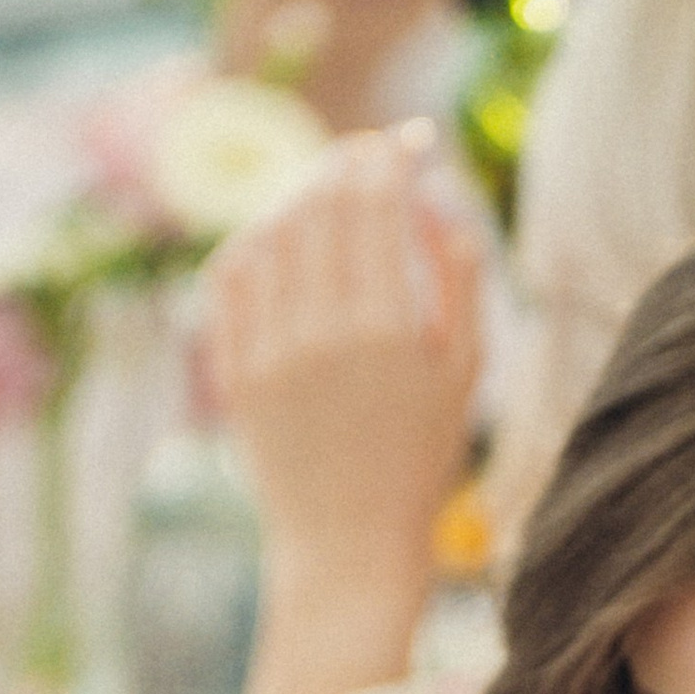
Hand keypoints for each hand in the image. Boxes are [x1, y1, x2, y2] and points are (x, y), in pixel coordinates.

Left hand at [204, 124, 483, 616]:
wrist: (348, 549)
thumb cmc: (421, 462)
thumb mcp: (464, 375)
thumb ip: (459, 279)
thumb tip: (437, 201)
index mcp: (386, 330)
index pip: (374, 203)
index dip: (387, 158)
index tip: (403, 144)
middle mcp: (320, 332)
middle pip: (321, 205)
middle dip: (345, 165)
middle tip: (365, 156)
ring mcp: (268, 351)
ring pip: (271, 231)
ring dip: (300, 197)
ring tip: (325, 194)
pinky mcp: (232, 371)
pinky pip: (230, 276)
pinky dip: (253, 241)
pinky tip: (277, 238)